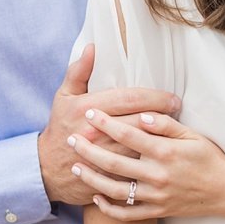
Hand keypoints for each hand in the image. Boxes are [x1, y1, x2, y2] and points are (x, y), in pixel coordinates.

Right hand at [38, 44, 181, 203]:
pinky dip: (152, 160)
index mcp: (86, 109)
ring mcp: (103, 157)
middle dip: (163, 114)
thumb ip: (78, 72)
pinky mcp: (108, 176)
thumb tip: (92, 47)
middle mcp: (96, 133)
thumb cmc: (60, 128)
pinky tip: (163, 153)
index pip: (129, 99)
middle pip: (140, 121)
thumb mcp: (63, 97)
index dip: (155, 97)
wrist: (47, 170)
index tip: (171, 98)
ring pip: (142, 146)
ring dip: (161, 137)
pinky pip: (137, 168)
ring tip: (175, 129)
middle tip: (177, 109)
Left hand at [67, 109, 224, 219]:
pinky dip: (108, 208)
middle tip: (71, 139)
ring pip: (114, 189)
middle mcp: (157, 175)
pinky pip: (127, 213)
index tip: (89, 114)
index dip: (105, 123)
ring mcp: (155, 196)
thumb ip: (165, 124)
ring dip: (91, 178)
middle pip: (113, 162)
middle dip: (88, 149)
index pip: (128, 135)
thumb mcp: (192, 135)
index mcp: (165, 152)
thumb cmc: (209, 158)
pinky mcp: (157, 211)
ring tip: (76, 166)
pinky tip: (95, 197)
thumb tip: (140, 114)